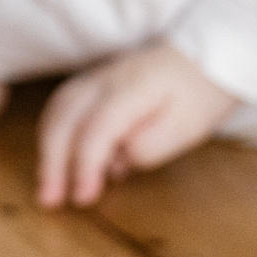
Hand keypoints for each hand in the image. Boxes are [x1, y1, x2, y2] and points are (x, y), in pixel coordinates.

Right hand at [36, 43, 236, 209]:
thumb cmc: (202, 93)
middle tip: (50, 200)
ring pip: (58, 109)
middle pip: (65, 117)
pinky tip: (58, 160)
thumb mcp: (188, 127)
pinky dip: (54, 134)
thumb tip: (118, 160)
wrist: (210, 56)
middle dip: (52, 161)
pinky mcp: (97, 82)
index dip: (85, 165)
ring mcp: (98, 76)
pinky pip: (64, 105)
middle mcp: (107, 78)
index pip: (97, 127)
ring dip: (47, 148)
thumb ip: (151, 146)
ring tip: (46, 186)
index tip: (84, 197)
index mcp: (134, 87)